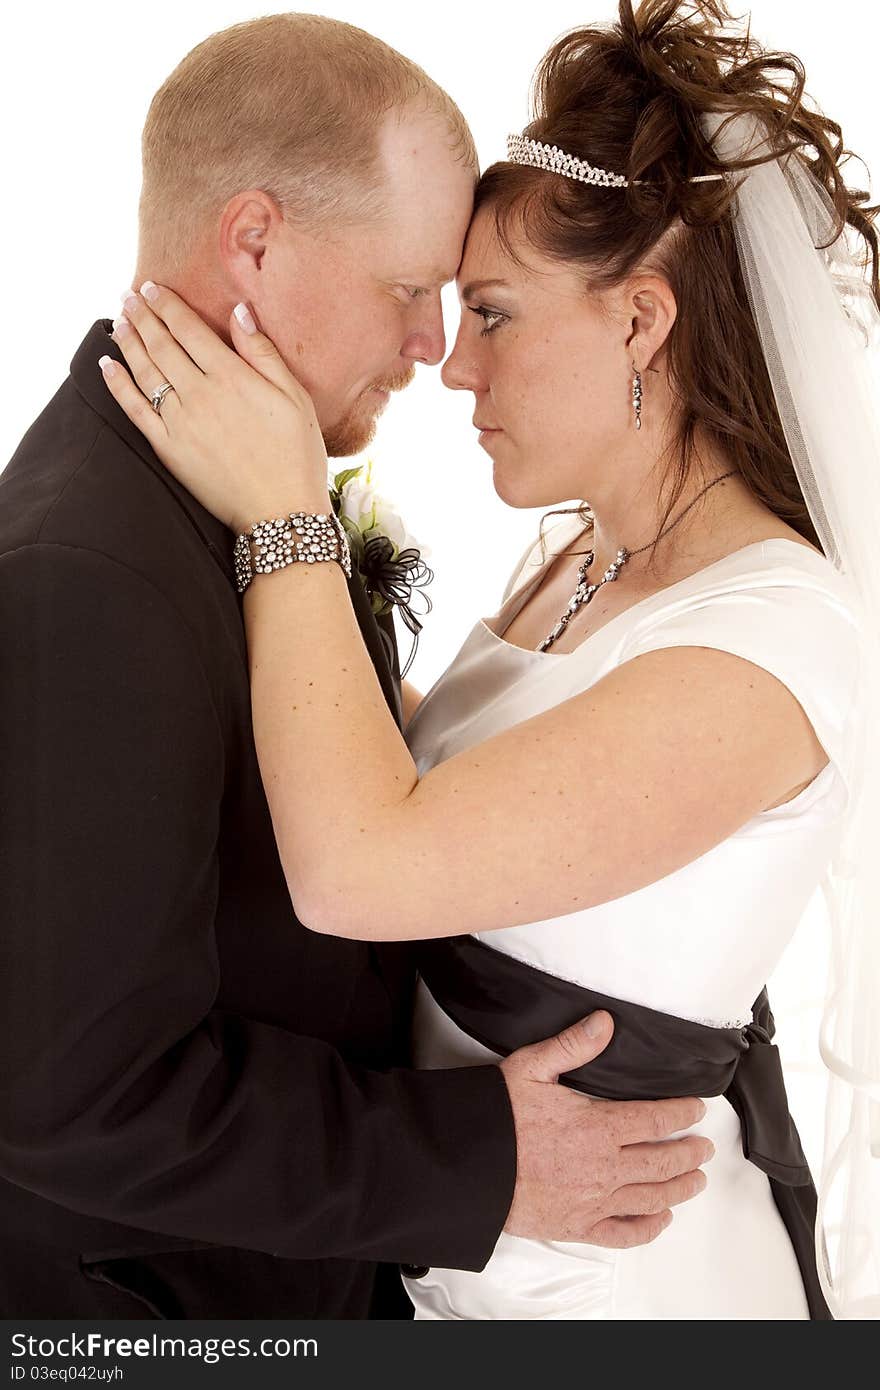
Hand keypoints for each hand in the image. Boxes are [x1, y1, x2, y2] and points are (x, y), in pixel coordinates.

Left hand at [99, 284, 329, 531]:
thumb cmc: (297, 455)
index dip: (167, 305)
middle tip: (129, 296)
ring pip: (145, 372)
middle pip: (162, 345)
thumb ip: (263, 353)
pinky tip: (108, 366)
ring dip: (128, 342)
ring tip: (118, 321)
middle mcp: (200, 394)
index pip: (189, 329)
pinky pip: (135, 410)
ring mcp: (180, 422)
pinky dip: (118, 385)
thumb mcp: (294, 398)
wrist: (281, 512)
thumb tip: (239, 312)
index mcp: (232, 377)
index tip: (152, 288)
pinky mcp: (169, 449)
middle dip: (143, 316)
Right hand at [500, 1011, 712, 1246]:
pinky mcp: (578, 1226)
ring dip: (680, 1188)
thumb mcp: (531, 1068)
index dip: (682, 1113)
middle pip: (663, 1161)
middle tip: (704, 1147)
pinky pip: (624, 1233)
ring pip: (652, 1197)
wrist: (468, 1166)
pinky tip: (660, 1219)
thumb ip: (573, 1045)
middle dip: (690, 1153)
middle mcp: (603, 1167)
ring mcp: (593, 1201)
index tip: (697, 1109)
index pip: (655, 1119)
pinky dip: (648, 1228)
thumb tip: (605, 1022)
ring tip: (696, 1180)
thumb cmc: (497, 1118)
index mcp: (596, 1126)